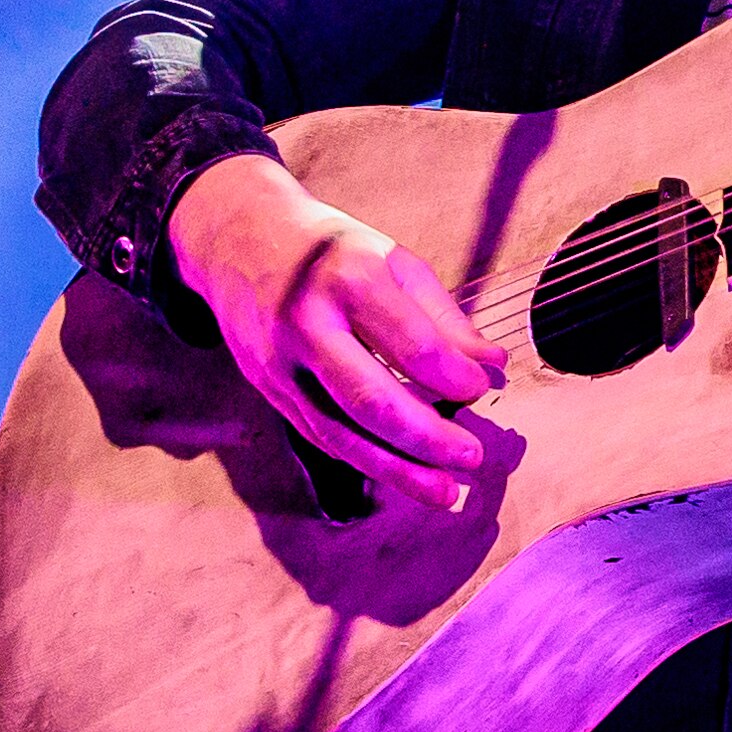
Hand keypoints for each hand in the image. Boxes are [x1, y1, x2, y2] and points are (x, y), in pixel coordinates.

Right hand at [165, 151, 510, 511]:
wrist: (239, 238)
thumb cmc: (330, 250)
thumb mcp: (392, 260)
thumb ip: (443, 316)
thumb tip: (491, 365)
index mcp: (349, 279)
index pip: (412, 344)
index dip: (454, 376)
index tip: (481, 387)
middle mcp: (307, 323)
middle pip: (370, 399)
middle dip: (427, 438)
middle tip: (471, 457)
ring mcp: (280, 362)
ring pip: (340, 432)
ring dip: (396, 470)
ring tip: (444, 492)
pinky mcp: (267, 389)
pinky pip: (320, 434)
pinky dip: (364, 459)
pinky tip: (400, 472)